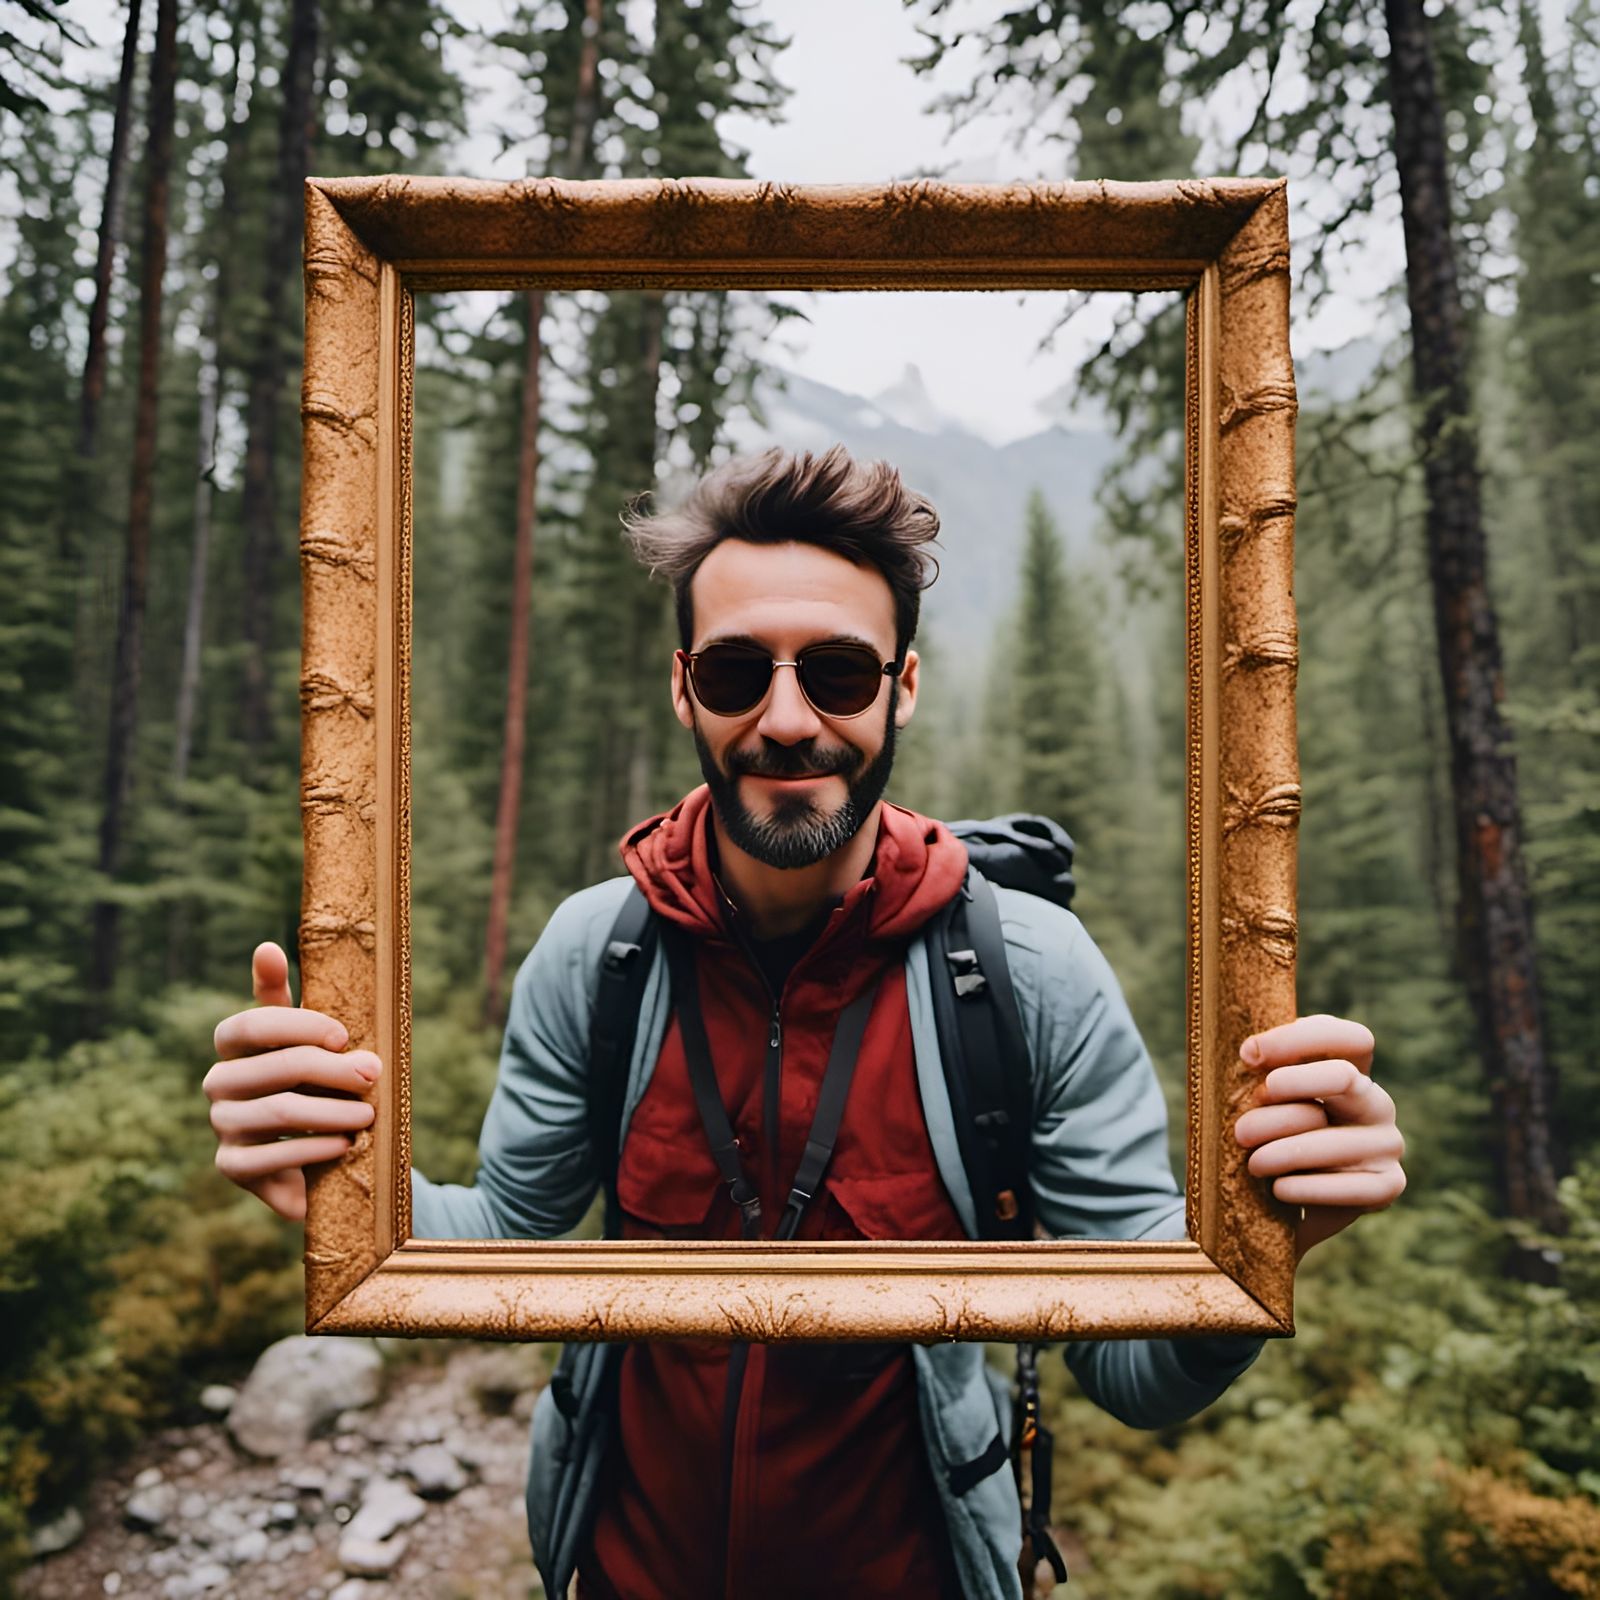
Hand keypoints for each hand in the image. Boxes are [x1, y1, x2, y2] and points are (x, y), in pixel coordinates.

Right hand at [205, 941, 381, 1221]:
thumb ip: (285, 997)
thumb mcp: (309, 1037)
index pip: (250, 1025)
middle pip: (276, 1067)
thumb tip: (265, 947)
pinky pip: (271, 1157)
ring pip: (278, 1112)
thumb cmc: (316, 1080)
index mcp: (234, 1045)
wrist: (319, 1149)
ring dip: (332, 1112)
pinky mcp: (232, 1166)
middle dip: (333, 1070)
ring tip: (369, 1114)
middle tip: (374, 1074)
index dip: (298, 1027)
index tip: (343, 1035)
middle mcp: (218, 1082)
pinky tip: (345, 1146)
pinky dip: (314, 1148)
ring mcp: (222, 1125)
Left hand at [1232, 1014, 1405, 1261]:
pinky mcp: (1389, 1184)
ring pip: (1338, 1139)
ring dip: (1288, 1151)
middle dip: (1292, 1086)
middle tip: (1248, 1113)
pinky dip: (1311, 1188)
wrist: (1294, 1197)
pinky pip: (1353, 1186)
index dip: (1300, 1039)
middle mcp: (1375, 1101)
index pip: (1349, 1038)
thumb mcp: (1267, 1103)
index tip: (1248, 1054)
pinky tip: (1279, 1189)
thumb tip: (1251, 1052)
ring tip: (1254, 1163)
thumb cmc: (1273, 1137)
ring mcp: (1387, 1142)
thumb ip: (1266, 1074)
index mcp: (1350, 1070)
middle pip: (1343, 1076)